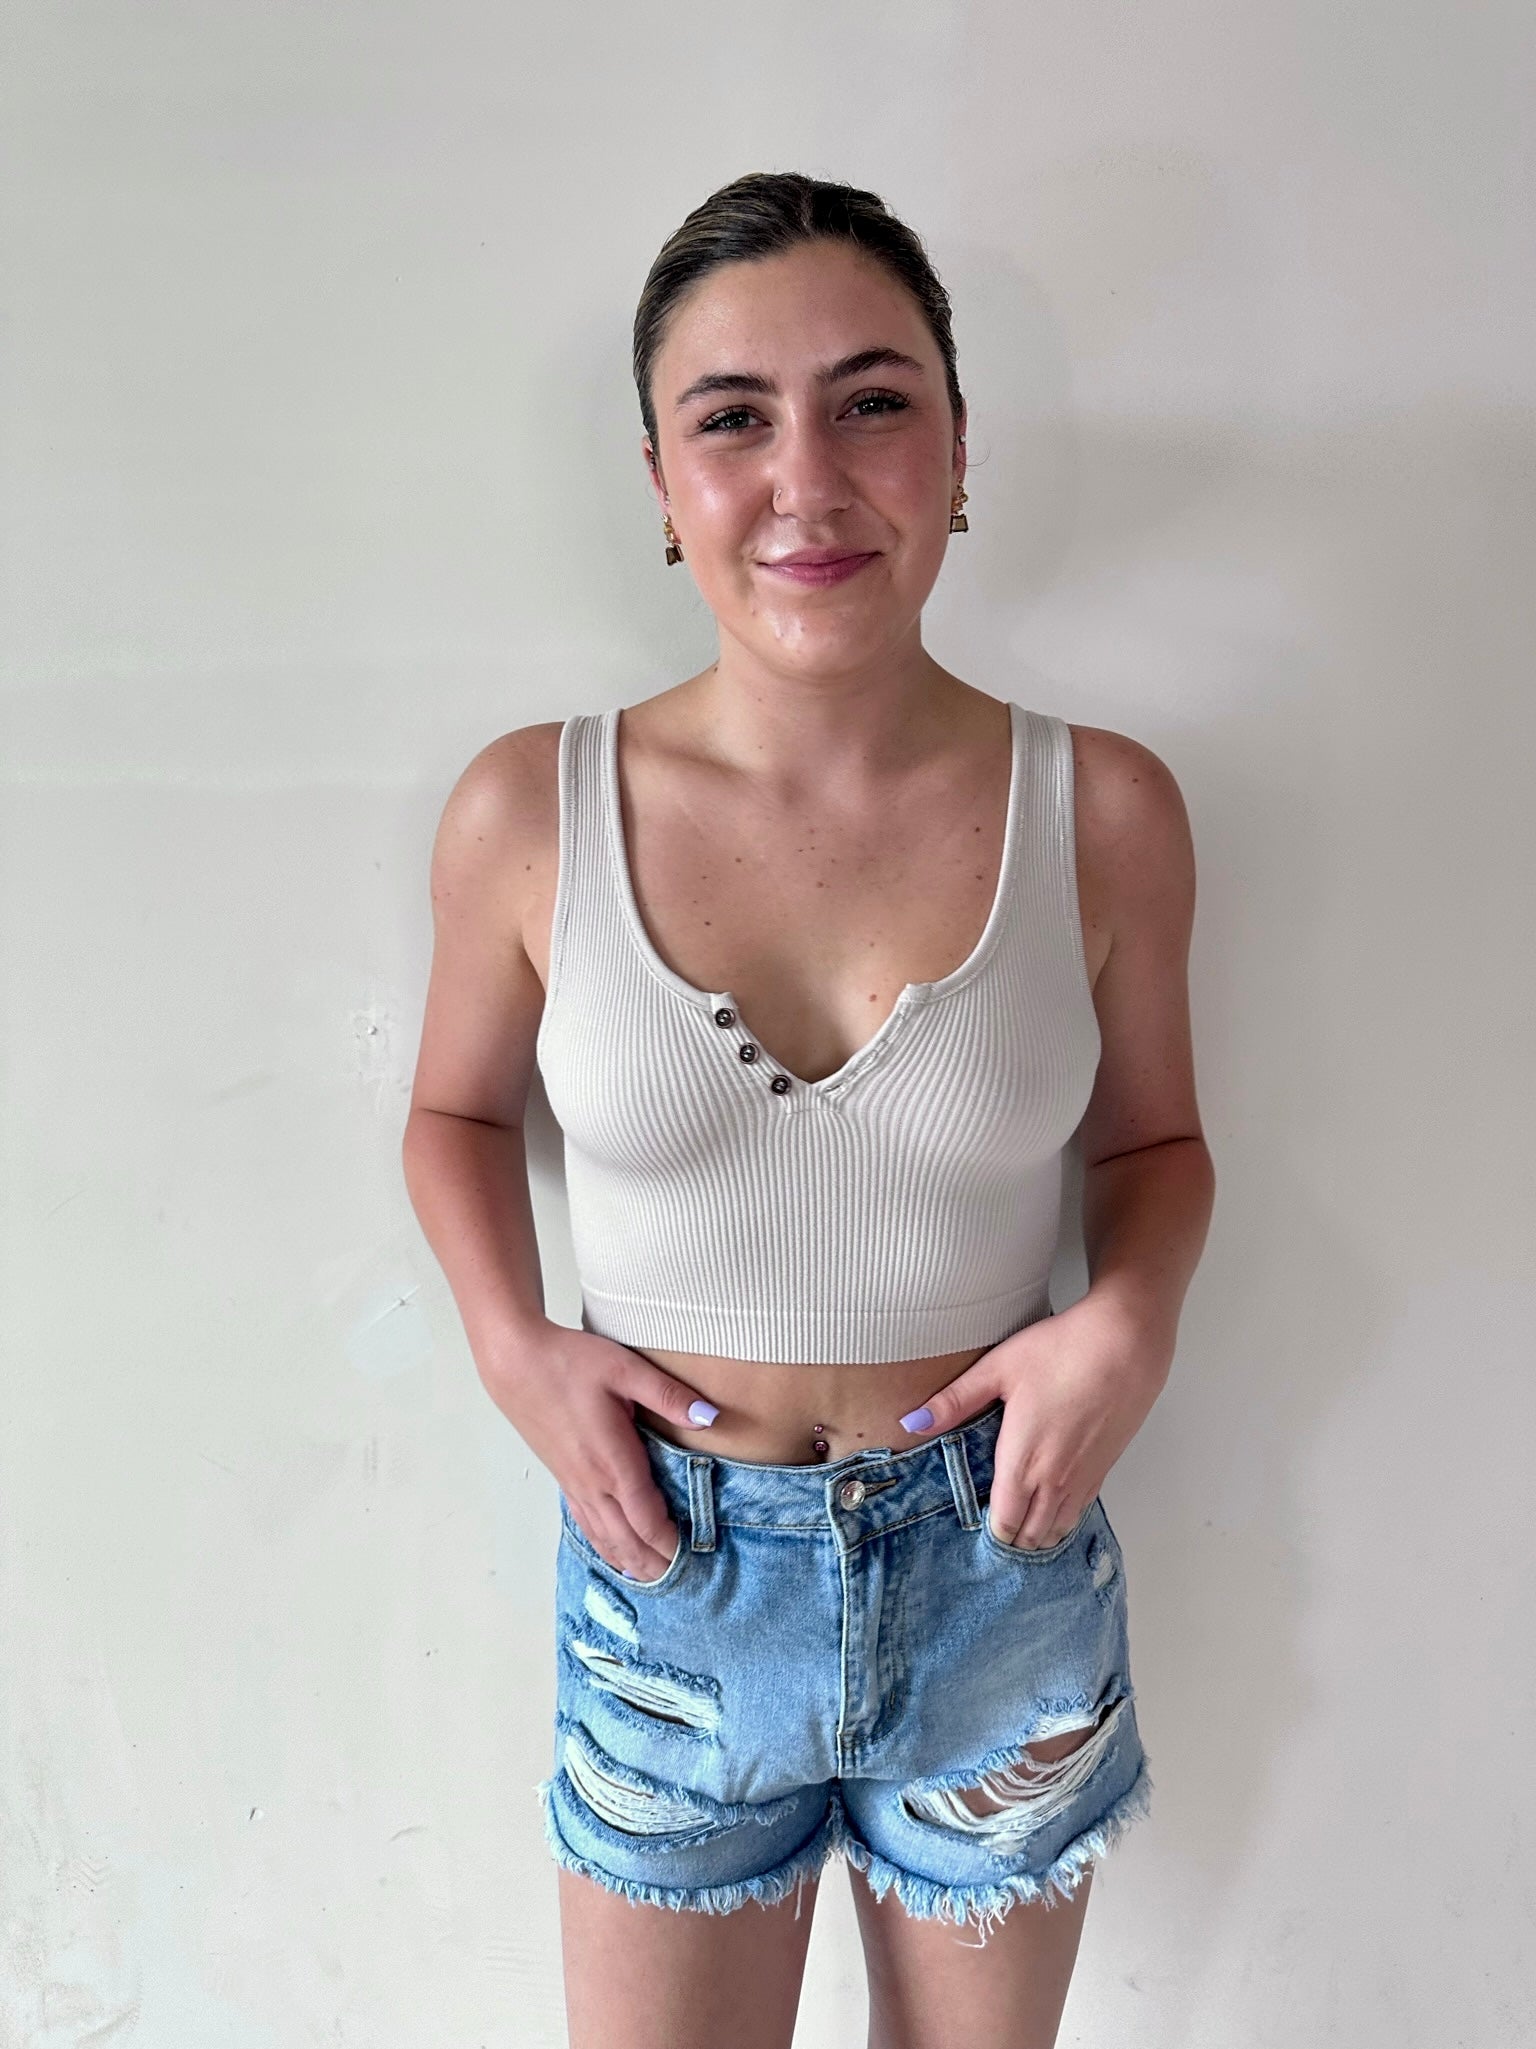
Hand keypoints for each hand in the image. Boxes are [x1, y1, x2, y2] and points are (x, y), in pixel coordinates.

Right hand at [477, 1321, 718, 1578]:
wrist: (516, 1363)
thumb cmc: (571, 1362)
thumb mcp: (626, 1369)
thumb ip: (670, 1396)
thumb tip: (711, 1417)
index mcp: (614, 1462)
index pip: (648, 1519)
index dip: (671, 1544)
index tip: (695, 1556)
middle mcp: (593, 1482)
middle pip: (628, 1539)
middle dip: (655, 1563)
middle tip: (684, 1581)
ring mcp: (575, 1483)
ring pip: (605, 1537)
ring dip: (630, 1561)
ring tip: (653, 1579)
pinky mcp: (563, 1478)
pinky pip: (587, 1523)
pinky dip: (605, 1545)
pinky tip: (614, 1551)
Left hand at [894, 1294, 1170, 1548]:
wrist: (1125, 1344)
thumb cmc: (1061, 1351)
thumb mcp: (998, 1368)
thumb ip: (954, 1401)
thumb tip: (910, 1422)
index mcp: (1022, 1462)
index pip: (1003, 1524)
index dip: (988, 1530)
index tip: (974, 1522)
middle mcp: (1054, 1480)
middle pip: (1030, 1535)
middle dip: (1011, 1537)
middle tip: (993, 1524)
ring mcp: (1083, 1478)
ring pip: (1057, 1530)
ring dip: (1037, 1532)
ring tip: (1020, 1523)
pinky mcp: (1104, 1468)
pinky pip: (1080, 1513)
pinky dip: (1063, 1520)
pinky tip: (1052, 1507)